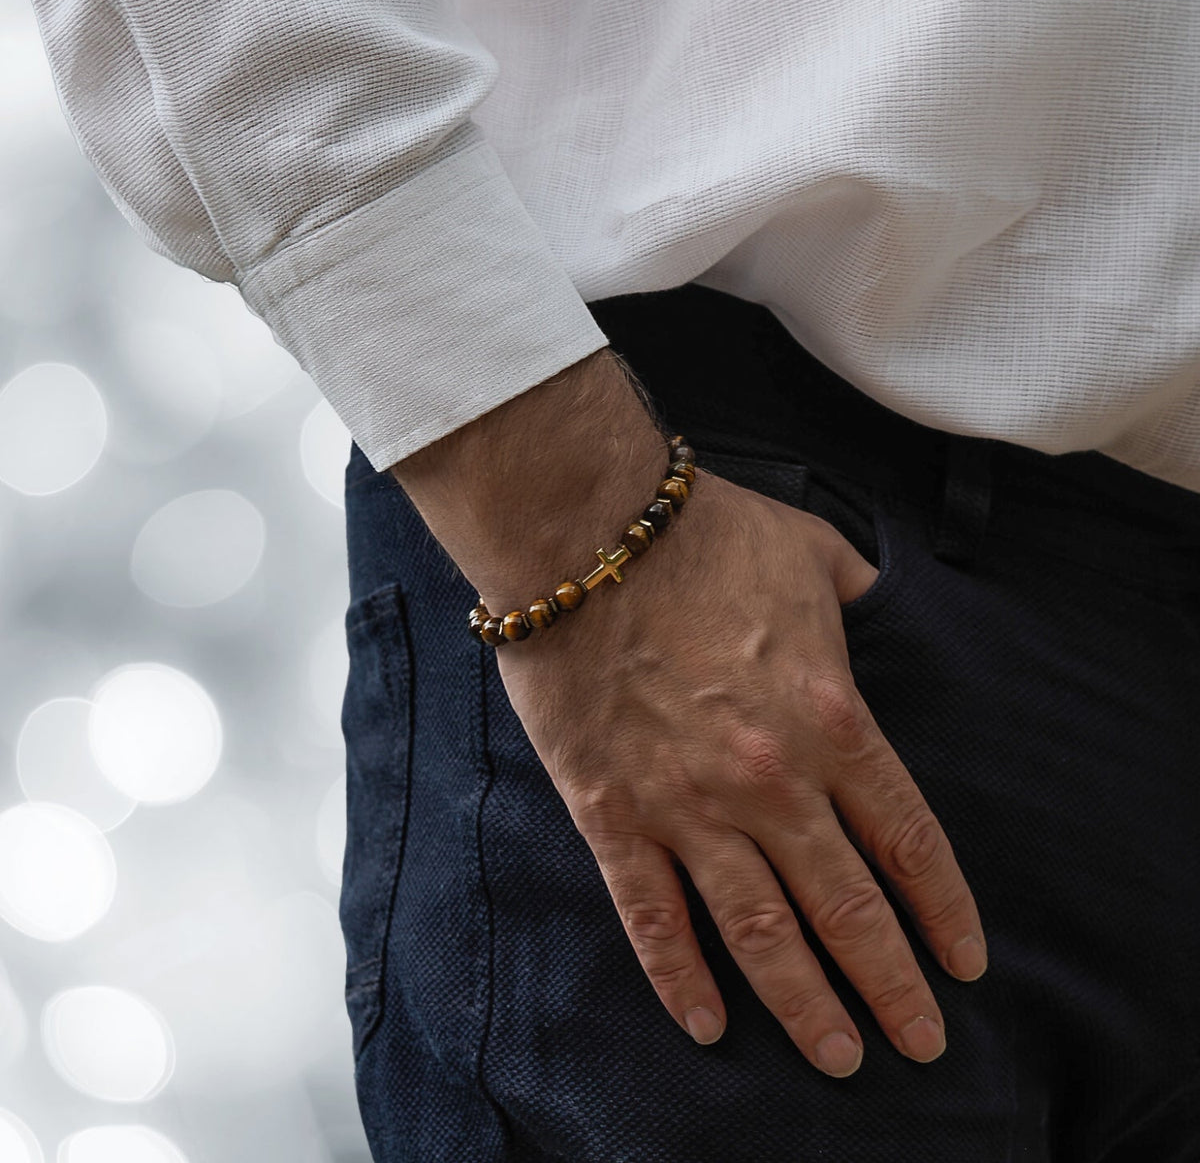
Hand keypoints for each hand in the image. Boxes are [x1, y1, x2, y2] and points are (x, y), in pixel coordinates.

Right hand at [495, 468, 986, 1076]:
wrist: (584, 529)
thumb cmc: (702, 534)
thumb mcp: (813, 552)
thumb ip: (862, 593)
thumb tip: (883, 605)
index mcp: (832, 718)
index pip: (907, 840)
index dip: (942, 910)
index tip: (963, 964)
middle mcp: (771, 780)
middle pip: (847, 908)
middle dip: (890, 985)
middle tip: (919, 1043)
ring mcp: (688, 804)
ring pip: (759, 931)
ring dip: (804, 1003)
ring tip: (838, 1057)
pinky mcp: (611, 812)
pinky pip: (650, 915)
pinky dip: (679, 977)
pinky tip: (708, 1024)